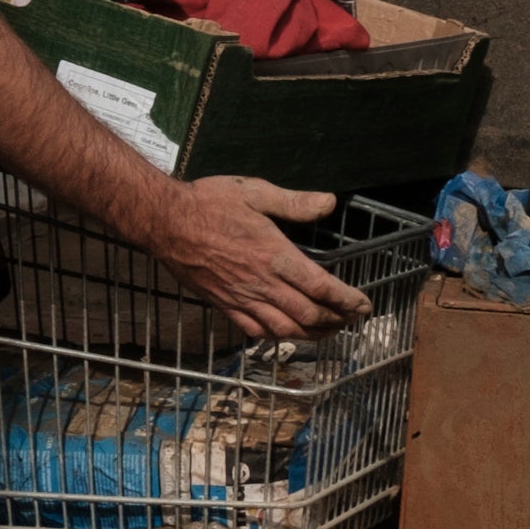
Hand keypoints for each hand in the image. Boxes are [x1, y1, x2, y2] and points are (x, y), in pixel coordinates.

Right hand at [149, 175, 370, 341]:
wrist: (165, 222)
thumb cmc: (209, 202)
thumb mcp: (256, 192)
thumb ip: (295, 202)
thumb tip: (328, 202)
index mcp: (275, 256)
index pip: (322, 287)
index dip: (347, 300)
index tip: (364, 304)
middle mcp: (262, 283)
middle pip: (309, 315)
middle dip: (337, 321)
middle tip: (352, 319)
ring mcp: (242, 299)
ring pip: (286, 329)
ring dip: (313, 334)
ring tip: (329, 330)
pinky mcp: (224, 305)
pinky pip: (256, 331)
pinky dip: (279, 337)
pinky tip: (287, 333)